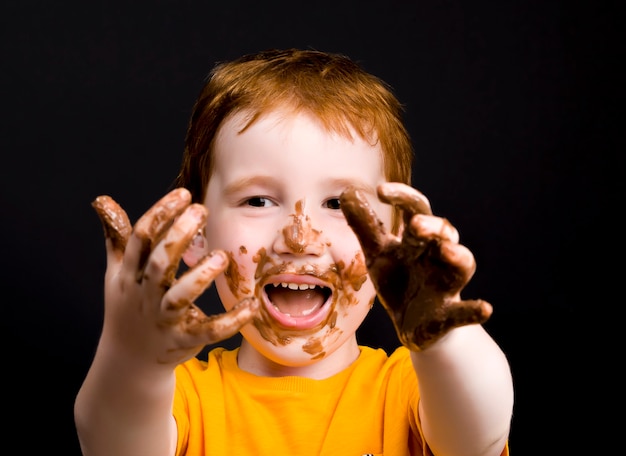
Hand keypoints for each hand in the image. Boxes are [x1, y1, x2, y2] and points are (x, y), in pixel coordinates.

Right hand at [91, 188, 258, 364]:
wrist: (128, 362)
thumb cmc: (127, 308)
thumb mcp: (117, 272)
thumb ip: (117, 236)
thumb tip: (102, 200)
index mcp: (130, 274)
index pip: (141, 239)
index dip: (160, 214)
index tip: (183, 194)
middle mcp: (145, 295)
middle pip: (159, 262)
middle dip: (178, 235)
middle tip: (201, 210)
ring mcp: (164, 319)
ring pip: (179, 297)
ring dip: (199, 277)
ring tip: (221, 256)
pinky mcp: (184, 340)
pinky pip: (209, 331)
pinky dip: (230, 321)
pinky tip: (251, 305)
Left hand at [340, 183, 490, 350]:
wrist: (411, 325)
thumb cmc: (399, 281)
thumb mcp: (378, 253)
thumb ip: (365, 226)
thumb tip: (347, 193)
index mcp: (417, 240)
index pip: (416, 210)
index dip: (403, 198)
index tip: (381, 191)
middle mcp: (437, 257)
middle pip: (444, 233)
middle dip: (433, 227)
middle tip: (416, 224)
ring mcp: (445, 285)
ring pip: (462, 266)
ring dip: (457, 257)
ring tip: (447, 250)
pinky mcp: (448, 315)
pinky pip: (465, 312)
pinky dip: (474, 310)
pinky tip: (484, 308)